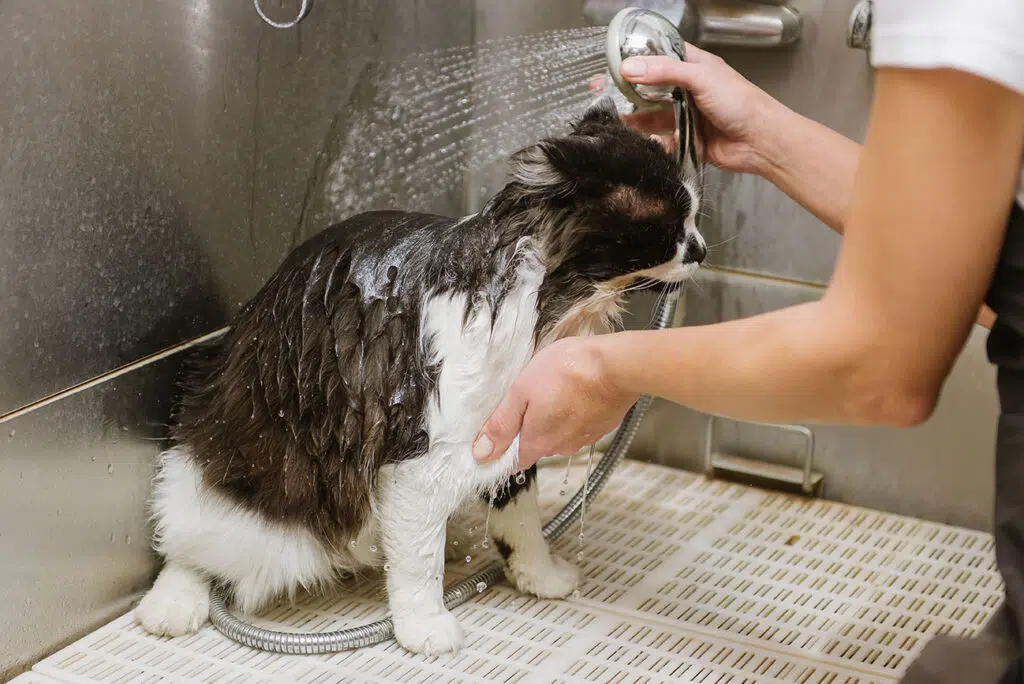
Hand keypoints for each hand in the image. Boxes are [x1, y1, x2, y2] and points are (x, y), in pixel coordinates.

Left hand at [472, 336, 639, 469]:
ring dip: (556, 417)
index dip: (505, 451)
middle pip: (537, 444)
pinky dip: (576, 411)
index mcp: (538, 441)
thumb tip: (482, 453)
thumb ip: (502, 424)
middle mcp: (562, 446)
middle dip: (531, 426)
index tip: (502, 435)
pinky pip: (581, 424)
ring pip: (560, 433)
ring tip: (556, 388)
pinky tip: (577, 390)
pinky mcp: (602, 426)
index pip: (516, 461)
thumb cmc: (568, 372)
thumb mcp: (521, 391)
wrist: (616, 365)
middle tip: (531, 396)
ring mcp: (585, 438)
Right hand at [592, 45, 786, 174]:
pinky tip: (638, 138)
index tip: (616, 62)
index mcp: (695, 67)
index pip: (662, 55)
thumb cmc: (741, 103)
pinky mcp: (686, 139)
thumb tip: (630, 69)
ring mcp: (687, 115)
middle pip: (653, 87)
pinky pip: (662, 139)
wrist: (760, 141)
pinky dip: (651, 140)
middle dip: (632, 91)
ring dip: (637, 118)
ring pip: (654, 115)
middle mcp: (689, 90)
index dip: (640, 58)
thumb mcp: (701, 77)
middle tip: (607, 91)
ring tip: (616, 119)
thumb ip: (665, 72)